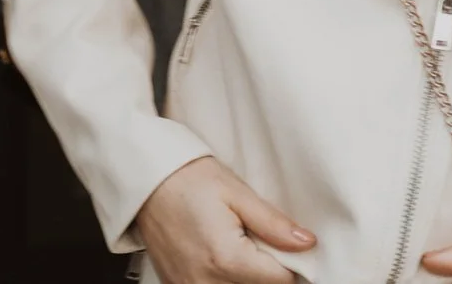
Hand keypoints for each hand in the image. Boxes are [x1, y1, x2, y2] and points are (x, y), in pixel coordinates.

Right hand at [134, 156, 315, 283]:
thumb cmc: (187, 179)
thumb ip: (273, 224)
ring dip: (246, 276)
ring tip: (239, 246)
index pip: (281, 281)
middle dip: (268, 270)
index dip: (293, 263)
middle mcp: (205, 282)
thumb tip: (306, 243)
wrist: (145, 180)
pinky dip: (225, 279)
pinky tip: (223, 257)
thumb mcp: (237, 193)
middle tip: (259, 240)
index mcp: (226, 259)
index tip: (289, 245)